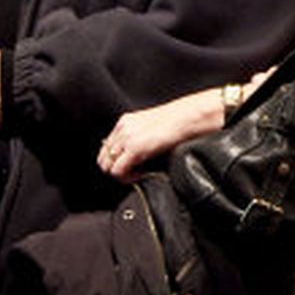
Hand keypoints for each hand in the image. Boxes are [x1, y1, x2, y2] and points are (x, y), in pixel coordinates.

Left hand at [98, 88, 225, 181]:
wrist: (191, 117)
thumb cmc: (180, 123)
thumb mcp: (153, 129)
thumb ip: (138, 140)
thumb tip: (131, 161)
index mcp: (126, 122)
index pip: (106, 148)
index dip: (116, 162)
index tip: (131, 167)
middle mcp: (122, 128)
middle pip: (103, 158)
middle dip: (116, 170)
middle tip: (134, 173)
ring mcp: (127, 137)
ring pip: (107, 166)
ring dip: (121, 174)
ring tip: (139, 174)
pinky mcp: (135, 147)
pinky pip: (118, 170)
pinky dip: (128, 177)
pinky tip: (143, 174)